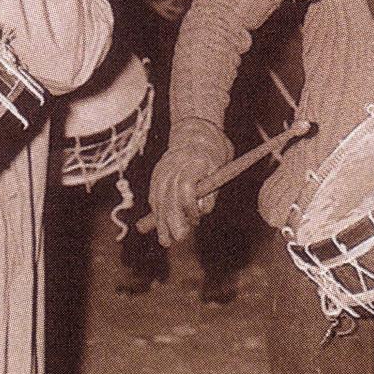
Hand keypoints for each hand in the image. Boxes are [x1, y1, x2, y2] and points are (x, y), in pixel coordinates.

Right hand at [148, 128, 229, 246]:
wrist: (195, 132)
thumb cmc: (212, 154)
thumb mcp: (219, 170)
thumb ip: (209, 192)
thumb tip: (200, 211)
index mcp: (192, 161)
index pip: (186, 187)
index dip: (190, 206)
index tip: (196, 219)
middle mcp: (173, 165)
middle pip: (169, 196)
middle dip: (172, 219)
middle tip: (176, 240)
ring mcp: (162, 169)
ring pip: (159, 197)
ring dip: (161, 221)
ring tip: (165, 240)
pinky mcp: (157, 174)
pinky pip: (155, 195)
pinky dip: (157, 211)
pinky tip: (159, 226)